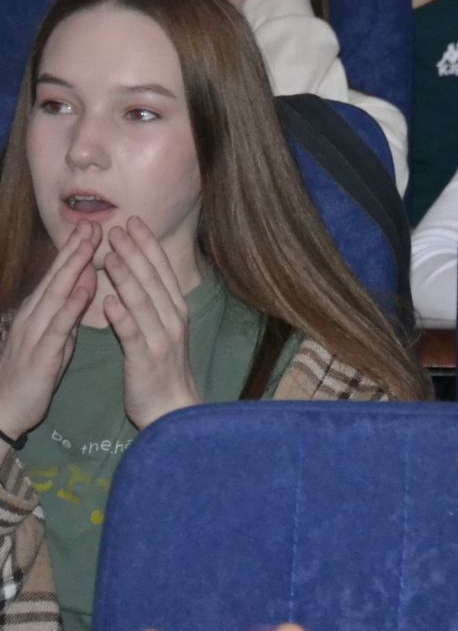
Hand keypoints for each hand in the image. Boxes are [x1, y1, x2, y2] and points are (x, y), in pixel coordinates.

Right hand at [0, 221, 99, 442]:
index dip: (75, 249)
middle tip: (92, 223)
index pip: (58, 274)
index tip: (93, 225)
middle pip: (56, 276)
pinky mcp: (40, 352)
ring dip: (73, 267)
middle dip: (74, 248)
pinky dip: (71, 305)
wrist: (7, 407)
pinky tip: (84, 289)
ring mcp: (34, 332)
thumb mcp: (56, 334)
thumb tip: (86, 279)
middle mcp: (33, 315)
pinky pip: (58, 325)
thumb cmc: (35, 370)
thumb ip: (69, 308)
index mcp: (39, 310)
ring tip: (89, 245)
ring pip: (55, 293)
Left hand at [100, 219, 200, 430]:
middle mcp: (173, 319)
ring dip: (126, 277)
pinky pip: (133, 334)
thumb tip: (140, 275)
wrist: (174, 408)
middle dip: (135, 252)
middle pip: (153, 280)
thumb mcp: (164, 330)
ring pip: (142, 302)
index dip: (147, 245)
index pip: (162, 270)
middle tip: (117, 228)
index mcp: (176, 310)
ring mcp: (162, 339)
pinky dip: (122, 317)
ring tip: (109, 255)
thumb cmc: (164, 370)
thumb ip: (153, 304)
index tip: (134, 222)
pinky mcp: (146, 360)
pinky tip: (109, 302)